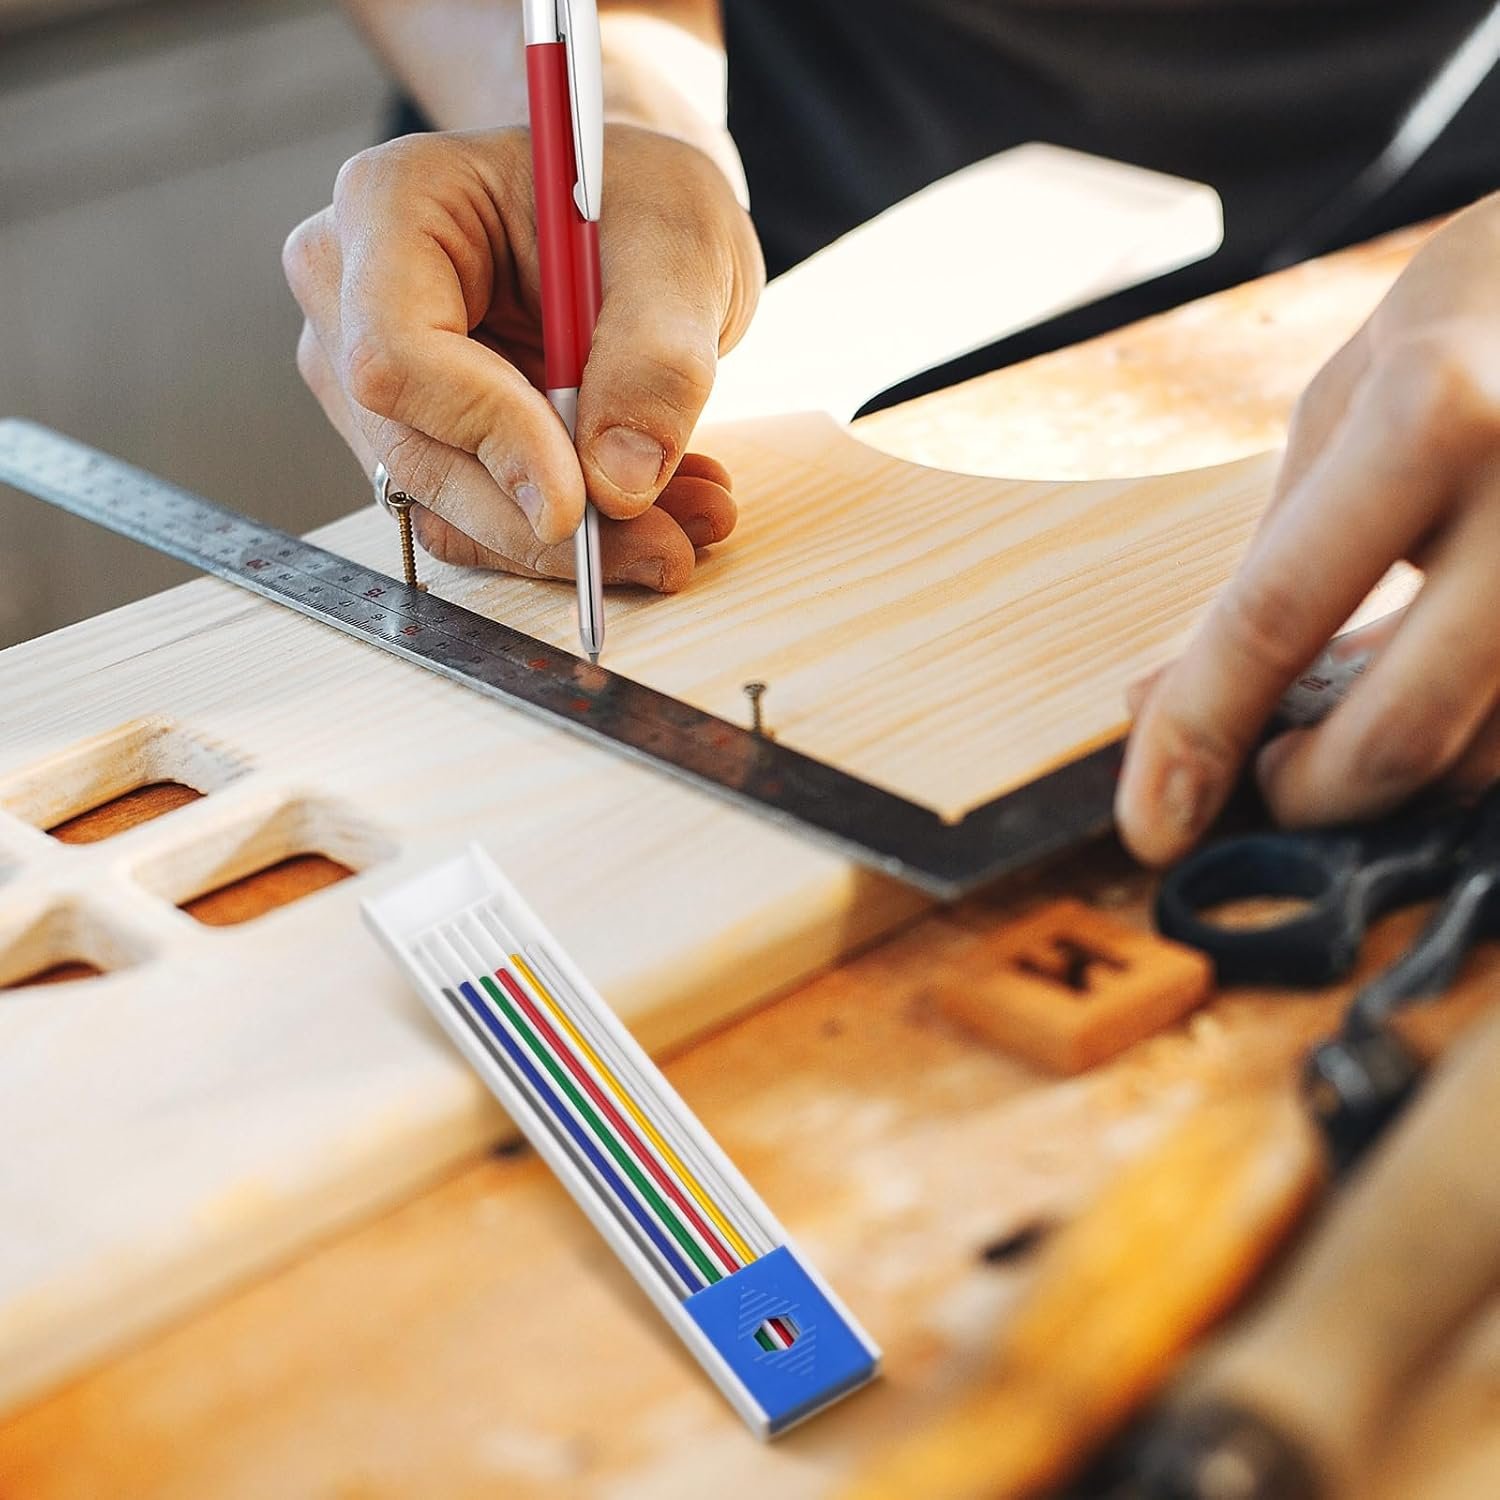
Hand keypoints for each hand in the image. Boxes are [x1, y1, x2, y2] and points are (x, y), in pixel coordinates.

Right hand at [282, 124, 763, 589]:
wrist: (633, 220)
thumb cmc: (643, 200)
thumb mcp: (682, 249)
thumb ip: (657, 360)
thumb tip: (618, 485)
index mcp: (391, 206)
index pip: (400, 353)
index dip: (489, 437)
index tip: (582, 502)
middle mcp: (351, 295)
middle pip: (417, 451)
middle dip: (546, 521)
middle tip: (668, 546)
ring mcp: (373, 379)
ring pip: (448, 508)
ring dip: (572, 543)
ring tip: (687, 525)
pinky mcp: (418, 441)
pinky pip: (479, 522)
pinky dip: (568, 539)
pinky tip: (652, 521)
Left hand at [1118, 194, 1499, 864]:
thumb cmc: (1483, 313)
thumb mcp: (1352, 398)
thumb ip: (1273, 554)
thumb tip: (1162, 700)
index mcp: (1435, 414)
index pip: (1274, 617)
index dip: (1197, 735)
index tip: (1148, 824)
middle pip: (1402, 730)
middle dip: (1309, 793)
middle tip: (1269, 780)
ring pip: (1487, 754)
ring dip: (1395, 767)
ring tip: (1348, 706)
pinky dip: (1467, 734)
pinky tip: (1425, 683)